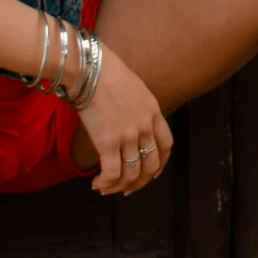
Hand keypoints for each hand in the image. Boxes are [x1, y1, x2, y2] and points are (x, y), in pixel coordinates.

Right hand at [76, 43, 173, 195]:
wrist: (90, 67)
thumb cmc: (106, 72)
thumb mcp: (133, 87)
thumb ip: (137, 107)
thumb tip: (127, 122)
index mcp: (153, 111)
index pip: (166, 145)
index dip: (161, 163)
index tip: (152, 173)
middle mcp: (145, 126)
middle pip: (151, 164)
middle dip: (140, 182)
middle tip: (127, 189)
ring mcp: (128, 136)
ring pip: (132, 174)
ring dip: (119, 187)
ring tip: (105, 188)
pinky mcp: (109, 142)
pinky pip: (112, 173)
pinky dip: (105, 184)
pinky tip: (96, 184)